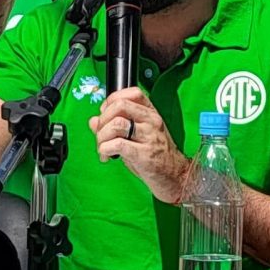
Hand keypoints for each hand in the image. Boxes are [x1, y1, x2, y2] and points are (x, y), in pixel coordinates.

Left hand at [90, 86, 192, 203]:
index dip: (111, 101)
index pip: (131, 93)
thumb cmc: (156, 157)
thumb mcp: (137, 136)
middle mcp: (151, 121)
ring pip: (116, 124)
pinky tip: (106, 156)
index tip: (104, 115)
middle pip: (120, 105)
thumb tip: (93, 121)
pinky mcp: (144, 155)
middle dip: (103, 119)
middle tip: (101, 134)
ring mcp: (149, 137)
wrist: (176, 177)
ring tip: (102, 148)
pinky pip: (118, 144)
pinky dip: (105, 149)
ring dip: (102, 137)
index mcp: (151, 114)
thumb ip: (115, 126)